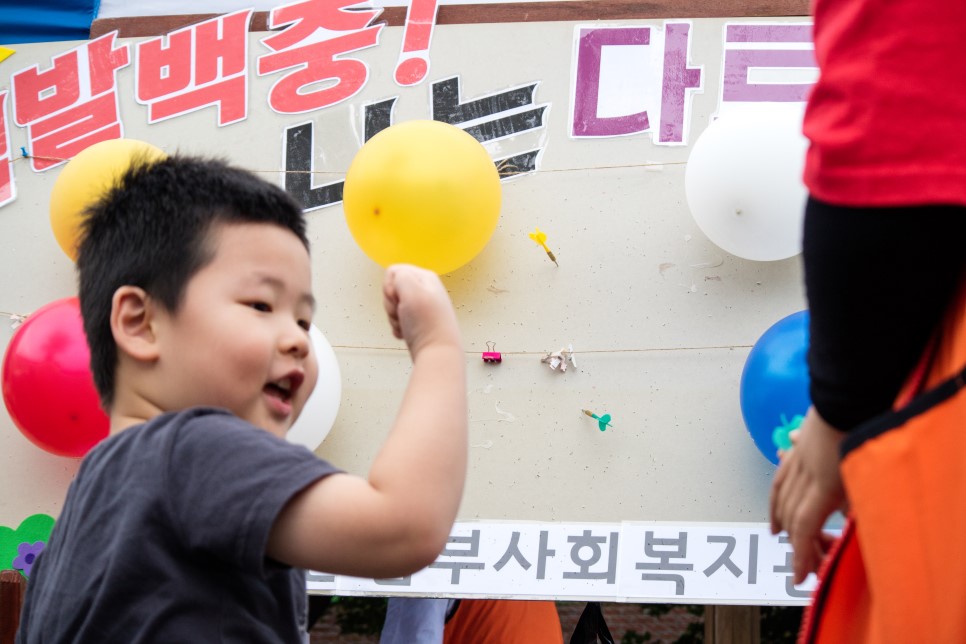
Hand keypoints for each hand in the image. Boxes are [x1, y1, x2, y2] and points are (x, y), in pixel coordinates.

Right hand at [382, 264, 460, 357]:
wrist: (436, 353)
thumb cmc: (427, 324)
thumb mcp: (412, 290)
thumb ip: (400, 275)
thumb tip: (395, 280)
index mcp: (425, 277)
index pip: (393, 271)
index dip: (390, 287)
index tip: (400, 299)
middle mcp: (424, 290)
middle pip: (391, 289)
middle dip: (391, 304)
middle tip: (403, 313)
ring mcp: (420, 307)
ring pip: (392, 306)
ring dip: (393, 318)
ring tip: (407, 325)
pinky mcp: (417, 322)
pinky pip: (397, 320)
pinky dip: (398, 328)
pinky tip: (406, 333)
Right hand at [769, 407, 847, 583]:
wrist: (852, 390)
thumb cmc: (864, 428)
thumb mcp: (866, 474)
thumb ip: (853, 501)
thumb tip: (843, 517)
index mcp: (824, 484)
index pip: (804, 528)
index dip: (799, 555)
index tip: (799, 575)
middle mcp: (806, 472)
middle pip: (791, 512)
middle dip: (793, 539)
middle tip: (799, 558)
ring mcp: (802, 454)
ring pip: (781, 490)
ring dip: (777, 513)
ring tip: (776, 527)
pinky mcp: (804, 440)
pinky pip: (784, 467)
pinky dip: (779, 482)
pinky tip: (779, 487)